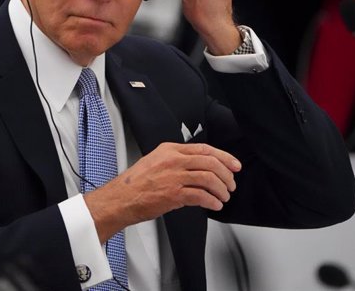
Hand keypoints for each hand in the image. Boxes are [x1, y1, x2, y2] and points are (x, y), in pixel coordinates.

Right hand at [84, 142, 240, 242]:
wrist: (121, 198)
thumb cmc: (135, 184)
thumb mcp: (154, 161)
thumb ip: (175, 160)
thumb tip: (197, 167)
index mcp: (169, 149)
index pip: (204, 149)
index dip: (224, 157)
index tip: (234, 165)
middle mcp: (173, 160)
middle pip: (210, 162)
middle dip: (226, 175)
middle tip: (231, 184)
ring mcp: (173, 176)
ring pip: (209, 178)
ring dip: (221, 190)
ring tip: (223, 197)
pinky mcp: (173, 193)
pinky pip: (201, 196)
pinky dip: (212, 201)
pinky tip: (214, 205)